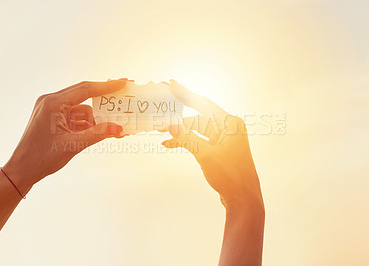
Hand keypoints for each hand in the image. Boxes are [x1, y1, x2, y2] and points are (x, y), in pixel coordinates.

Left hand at [3, 80, 126, 192]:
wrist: (22, 170)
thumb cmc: (41, 158)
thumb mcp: (73, 145)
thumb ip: (97, 134)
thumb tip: (118, 127)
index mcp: (53, 103)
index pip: (85, 89)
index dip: (107, 86)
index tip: (123, 82)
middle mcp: (51, 102)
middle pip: (85, 95)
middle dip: (104, 100)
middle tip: (122, 99)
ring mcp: (52, 110)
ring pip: (83, 109)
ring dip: (97, 119)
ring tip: (113, 128)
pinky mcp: (54, 119)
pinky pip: (77, 118)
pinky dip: (89, 125)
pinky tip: (100, 132)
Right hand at [163, 80, 263, 213]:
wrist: (243, 198)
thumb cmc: (229, 176)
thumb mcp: (205, 155)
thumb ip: (187, 138)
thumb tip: (170, 125)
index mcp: (230, 123)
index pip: (204, 103)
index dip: (186, 94)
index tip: (171, 84)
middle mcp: (228, 127)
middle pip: (198, 117)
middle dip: (178, 119)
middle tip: (160, 116)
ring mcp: (224, 138)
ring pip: (197, 129)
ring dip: (180, 132)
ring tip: (161, 132)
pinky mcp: (219, 148)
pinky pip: (200, 140)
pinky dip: (187, 141)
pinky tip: (170, 144)